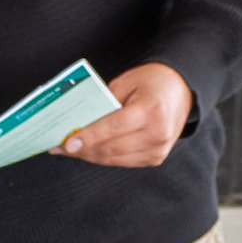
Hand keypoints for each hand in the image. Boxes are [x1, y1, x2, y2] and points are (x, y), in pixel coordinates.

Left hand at [53, 62, 193, 167]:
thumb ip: (104, 104)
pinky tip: (88, 151)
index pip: (113, 128)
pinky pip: (123, 162)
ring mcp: (159, 149)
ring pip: (115, 159)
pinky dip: (104, 157)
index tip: (66, 144)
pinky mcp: (156, 158)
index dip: (88, 137)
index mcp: (151, 110)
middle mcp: (157, 133)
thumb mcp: (126, 83)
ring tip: (69, 150)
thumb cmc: (151, 81)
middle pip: (111, 148)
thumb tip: (77, 123)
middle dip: (82, 149)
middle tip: (59, 147)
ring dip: (90, 155)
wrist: (182, 89)